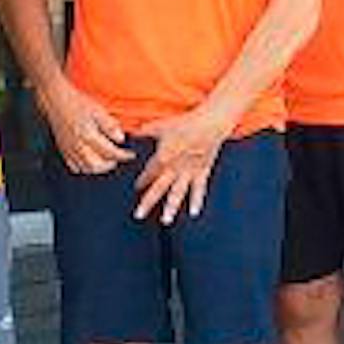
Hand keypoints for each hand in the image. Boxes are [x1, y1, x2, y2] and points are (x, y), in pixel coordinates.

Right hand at [41, 82, 133, 174]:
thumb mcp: (98, 110)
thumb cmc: (76, 102)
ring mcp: (69, 149)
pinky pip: (73, 166)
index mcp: (88, 135)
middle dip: (110, 164)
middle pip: (97, 165)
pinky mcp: (63, 150)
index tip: (130, 155)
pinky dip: (84, 168)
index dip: (123, 155)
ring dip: (98, 168)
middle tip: (118, 158)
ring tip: (106, 161)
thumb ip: (109, 125)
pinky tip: (90, 162)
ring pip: (85, 168)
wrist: (55, 100)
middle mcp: (78, 145)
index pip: (110, 152)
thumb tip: (121, 138)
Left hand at [133, 107, 230, 223]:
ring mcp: (189, 172)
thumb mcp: (161, 125)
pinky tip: (194, 213)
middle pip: (158, 188)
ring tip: (165, 220)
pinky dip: (197, 201)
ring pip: (177, 193)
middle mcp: (174, 168)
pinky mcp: (203, 172)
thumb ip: (145, 131)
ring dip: (171, 207)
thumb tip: (133, 131)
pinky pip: (199, 189)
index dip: (142, 182)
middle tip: (138, 215)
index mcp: (163, 157)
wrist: (210, 123)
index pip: (148, 174)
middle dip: (147, 202)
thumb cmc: (185, 123)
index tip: (137, 188)